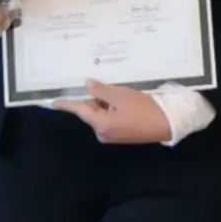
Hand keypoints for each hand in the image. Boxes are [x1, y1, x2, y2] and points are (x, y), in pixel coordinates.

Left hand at [53, 79, 171, 143]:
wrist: (166, 124)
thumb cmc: (143, 109)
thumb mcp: (121, 95)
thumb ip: (101, 90)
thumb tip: (87, 85)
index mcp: (100, 124)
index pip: (79, 110)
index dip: (67, 104)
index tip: (54, 102)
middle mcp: (102, 133)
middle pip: (91, 111)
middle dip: (97, 99)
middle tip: (112, 90)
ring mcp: (111, 136)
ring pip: (101, 114)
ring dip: (107, 104)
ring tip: (123, 97)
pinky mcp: (119, 136)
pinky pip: (109, 120)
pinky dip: (113, 110)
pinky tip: (126, 105)